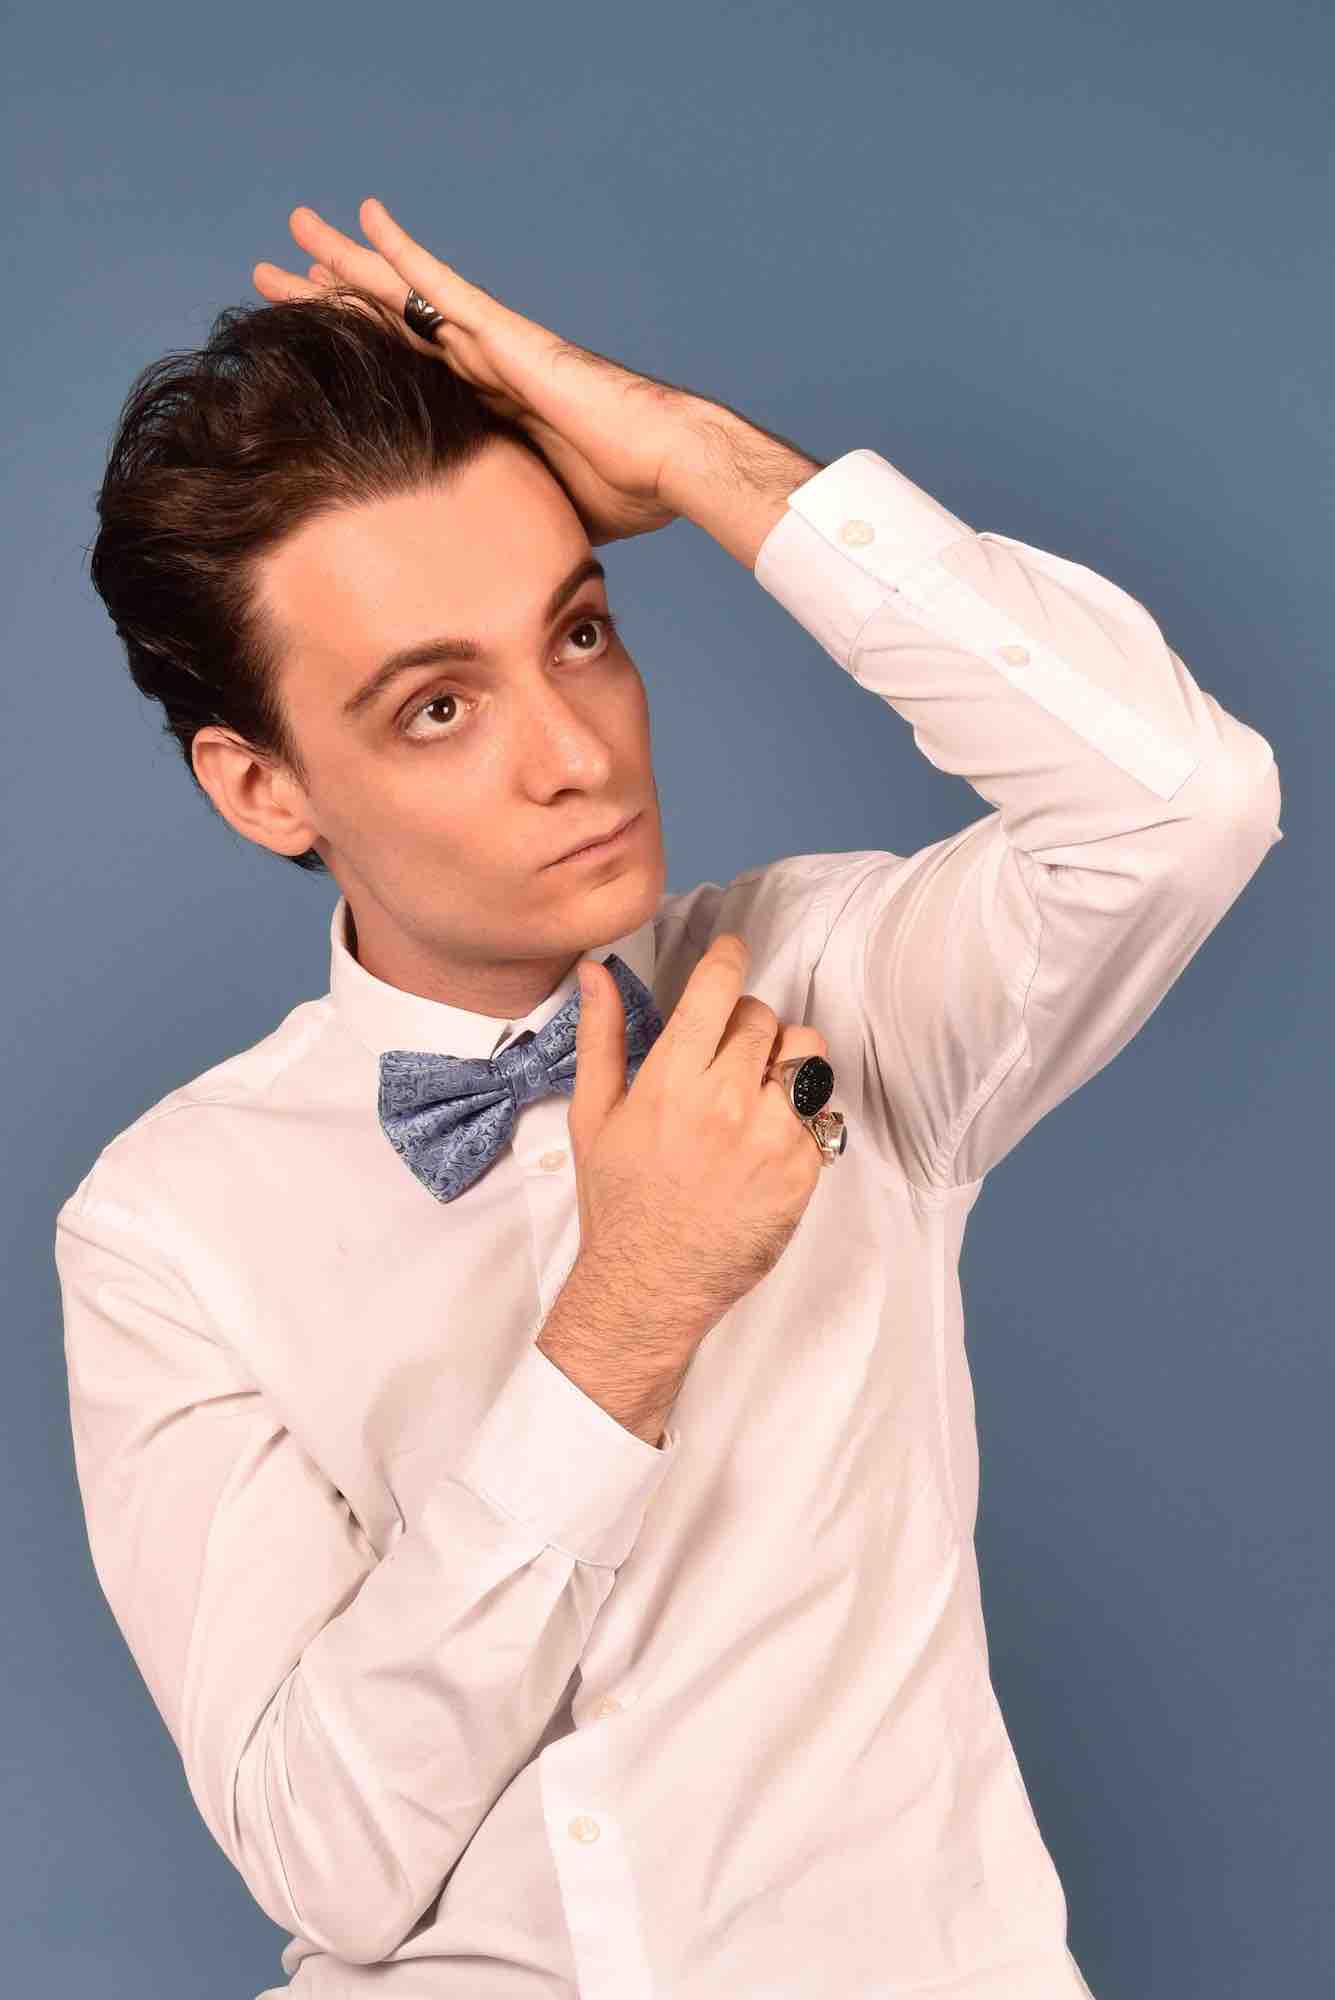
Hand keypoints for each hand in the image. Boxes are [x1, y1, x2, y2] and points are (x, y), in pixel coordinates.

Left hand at [252, 196, 723, 546]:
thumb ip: (497, 516)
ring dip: (347, 263)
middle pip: (388, 323)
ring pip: (402, 295)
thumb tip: (466, 571)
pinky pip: (443, 285)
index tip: (305, 343)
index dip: (352, 352)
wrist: (667, 467)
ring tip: (298, 228)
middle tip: (275, 274)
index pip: (402, 372)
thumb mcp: (533, 512)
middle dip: (330, 299)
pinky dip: (402, 252)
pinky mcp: (508, 335)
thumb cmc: (625, 494)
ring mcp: (493, 344)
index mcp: (486, 406)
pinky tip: (364, 218)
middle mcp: (482, 364)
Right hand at [564, 934, 828, 1350]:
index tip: (732, 950)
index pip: (716, 991)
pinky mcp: (802, 1172)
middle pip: (764, 1018)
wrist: (650, 1284)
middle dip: (747, 1025)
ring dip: (785, 1059)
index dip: (728, 958)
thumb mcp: (594, 1116)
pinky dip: (800, 1113)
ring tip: (759, 1086)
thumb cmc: (617, 1201)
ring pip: (807, 1055)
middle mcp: (726, 1103)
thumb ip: (600, 1037)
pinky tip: (768, 1135)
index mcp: (672, 1082)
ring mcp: (771, 1138)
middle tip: (728, 1053)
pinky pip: (822, 1111)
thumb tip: (595, 971)